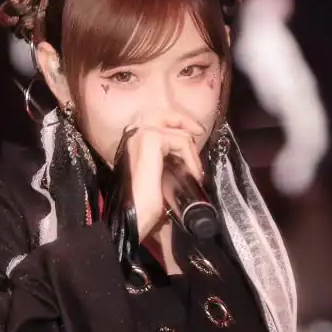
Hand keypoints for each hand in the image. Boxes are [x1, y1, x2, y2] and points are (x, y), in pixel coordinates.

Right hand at [122, 114, 206, 239]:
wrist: (132, 217)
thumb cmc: (142, 206)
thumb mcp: (157, 180)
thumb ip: (164, 166)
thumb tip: (184, 166)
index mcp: (132, 145)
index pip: (154, 121)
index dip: (176, 123)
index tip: (194, 133)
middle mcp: (132, 136)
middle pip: (163, 114)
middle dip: (184, 120)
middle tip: (199, 132)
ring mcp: (140, 135)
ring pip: (177, 130)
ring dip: (192, 152)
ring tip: (195, 173)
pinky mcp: (150, 140)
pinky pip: (181, 140)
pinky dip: (191, 157)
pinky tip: (191, 174)